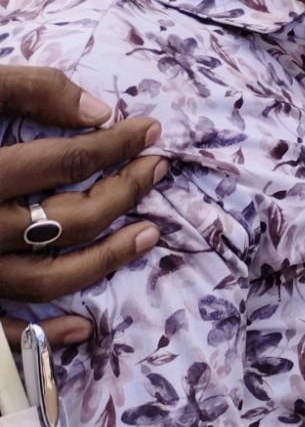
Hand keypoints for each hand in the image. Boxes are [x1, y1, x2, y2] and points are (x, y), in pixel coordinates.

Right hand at [0, 65, 163, 347]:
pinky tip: (85, 327)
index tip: (152, 129)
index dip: (119, 143)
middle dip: (124, 193)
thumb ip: (23, 89)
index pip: (69, 159)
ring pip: (46, 279)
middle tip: (158, 169)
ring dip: (106, 262)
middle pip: (69, 218)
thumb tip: (98, 108)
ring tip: (149, 233)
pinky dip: (41, 337)